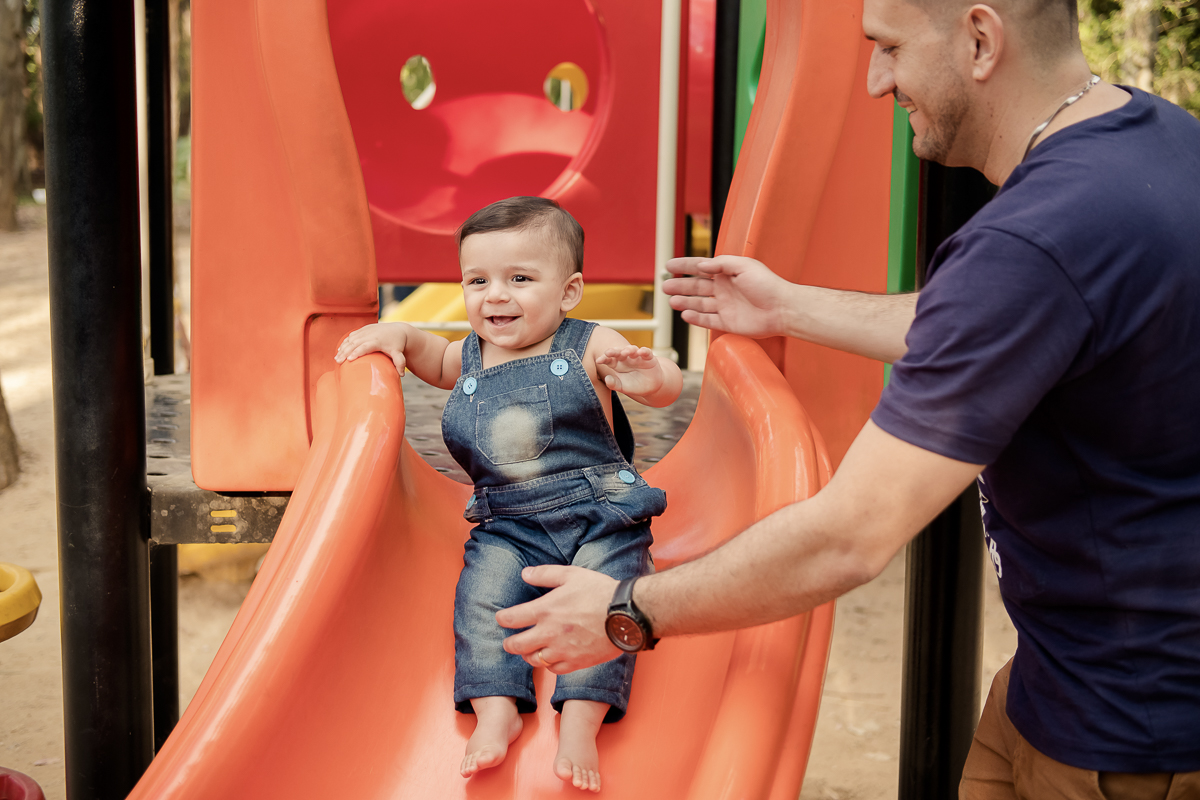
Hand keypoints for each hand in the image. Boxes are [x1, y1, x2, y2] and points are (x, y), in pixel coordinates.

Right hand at [334, 323, 408, 375]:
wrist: (397, 330)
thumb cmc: (397, 344)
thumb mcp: (399, 353)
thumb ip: (400, 363)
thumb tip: (402, 375)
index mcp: (377, 340)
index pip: (365, 346)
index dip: (357, 352)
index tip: (349, 359)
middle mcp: (370, 334)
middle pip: (355, 343)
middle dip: (345, 352)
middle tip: (338, 362)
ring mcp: (365, 331)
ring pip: (351, 339)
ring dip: (342, 348)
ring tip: (336, 358)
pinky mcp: (363, 329)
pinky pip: (351, 336)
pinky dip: (344, 342)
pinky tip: (339, 350)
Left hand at [497, 565, 622, 673]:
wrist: (625, 614)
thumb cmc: (600, 591)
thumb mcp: (571, 574)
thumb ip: (545, 574)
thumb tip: (525, 574)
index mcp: (545, 610)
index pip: (512, 619)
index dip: (502, 619)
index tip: (501, 619)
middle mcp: (549, 633)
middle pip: (517, 645)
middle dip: (509, 644)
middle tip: (509, 642)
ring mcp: (562, 650)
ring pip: (533, 660)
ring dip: (528, 655)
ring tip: (530, 650)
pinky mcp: (576, 662)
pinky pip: (554, 669)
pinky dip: (549, 664)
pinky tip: (551, 657)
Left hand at [594, 346, 662, 396]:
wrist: (650, 387)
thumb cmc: (634, 385)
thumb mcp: (622, 387)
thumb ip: (614, 384)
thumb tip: (606, 379)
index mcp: (618, 364)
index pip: (609, 359)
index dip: (604, 359)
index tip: (599, 360)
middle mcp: (626, 358)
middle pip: (619, 352)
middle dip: (614, 351)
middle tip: (608, 352)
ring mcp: (637, 357)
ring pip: (632, 349)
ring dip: (628, 349)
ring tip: (625, 352)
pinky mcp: (649, 358)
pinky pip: (646, 352)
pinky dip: (644, 351)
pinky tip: (640, 352)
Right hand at [663, 255, 792, 337]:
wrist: (782, 309)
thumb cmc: (768, 285)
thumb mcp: (744, 265)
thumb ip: (722, 263)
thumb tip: (702, 265)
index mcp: (727, 273)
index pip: (701, 267)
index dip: (685, 266)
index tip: (669, 266)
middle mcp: (724, 289)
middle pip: (696, 287)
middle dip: (680, 286)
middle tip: (665, 286)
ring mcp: (725, 306)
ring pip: (699, 304)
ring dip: (684, 301)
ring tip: (671, 301)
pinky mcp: (727, 322)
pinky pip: (707, 320)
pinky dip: (695, 318)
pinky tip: (685, 314)